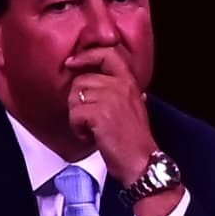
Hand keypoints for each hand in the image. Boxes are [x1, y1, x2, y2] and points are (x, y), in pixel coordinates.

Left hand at [60, 57, 159, 186]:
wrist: (141, 161)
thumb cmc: (135, 139)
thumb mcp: (134, 106)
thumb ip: (121, 90)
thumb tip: (104, 76)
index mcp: (129, 83)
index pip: (107, 54)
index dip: (86, 55)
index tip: (72, 63)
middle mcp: (121, 86)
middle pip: (81, 80)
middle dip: (78, 100)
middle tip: (90, 118)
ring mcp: (110, 99)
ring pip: (74, 97)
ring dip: (77, 116)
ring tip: (92, 128)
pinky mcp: (99, 114)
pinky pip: (74, 114)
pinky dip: (77, 128)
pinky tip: (91, 136)